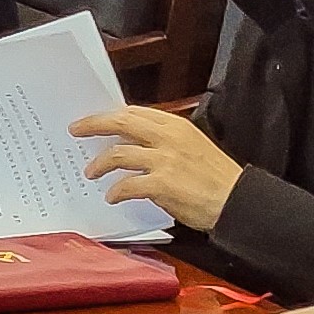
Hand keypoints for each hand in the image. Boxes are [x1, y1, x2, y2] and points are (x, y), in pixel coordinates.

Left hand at [72, 105, 244, 230]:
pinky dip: (116, 191)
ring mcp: (165, 160)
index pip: (135, 112)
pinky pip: (128, 184)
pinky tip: (112, 197)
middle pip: (121, 123)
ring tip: (91, 172)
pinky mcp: (163, 184)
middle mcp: (168, 138)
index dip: (110, 114)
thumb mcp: (193, 147)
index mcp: (176, 126)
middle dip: (94, 124)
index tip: (93, 118)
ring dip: (100, 163)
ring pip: (119, 153)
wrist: (237, 201)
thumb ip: (165, 142)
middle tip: (76, 130)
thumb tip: (133, 144)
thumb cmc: (215, 178)